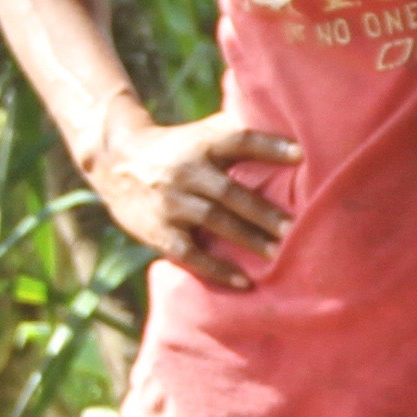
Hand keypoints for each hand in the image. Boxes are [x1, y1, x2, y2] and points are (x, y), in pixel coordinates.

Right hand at [86, 103, 299, 289]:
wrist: (115, 162)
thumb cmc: (179, 151)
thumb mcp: (202, 135)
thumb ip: (237, 134)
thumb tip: (292, 136)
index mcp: (201, 145)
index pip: (238, 141)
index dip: (269, 146)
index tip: (300, 154)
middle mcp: (185, 172)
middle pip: (229, 191)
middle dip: (263, 211)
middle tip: (296, 229)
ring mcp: (170, 202)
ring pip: (213, 220)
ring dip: (248, 238)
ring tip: (279, 254)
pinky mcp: (158, 231)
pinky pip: (190, 253)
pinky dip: (217, 269)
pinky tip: (244, 282)